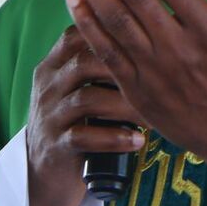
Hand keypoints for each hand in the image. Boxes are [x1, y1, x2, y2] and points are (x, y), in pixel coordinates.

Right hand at [24, 26, 144, 205]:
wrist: (44, 171)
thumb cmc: (77, 121)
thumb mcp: (80, 87)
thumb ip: (103, 63)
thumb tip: (154, 38)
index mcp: (54, 64)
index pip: (80, 34)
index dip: (114, 35)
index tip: (151, 41)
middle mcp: (48, 85)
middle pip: (84, 63)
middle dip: (127, 70)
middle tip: (162, 81)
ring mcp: (49, 115)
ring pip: (87, 99)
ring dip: (126, 106)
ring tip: (155, 116)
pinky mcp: (55, 146)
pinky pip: (83, 137)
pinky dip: (114, 138)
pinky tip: (137, 141)